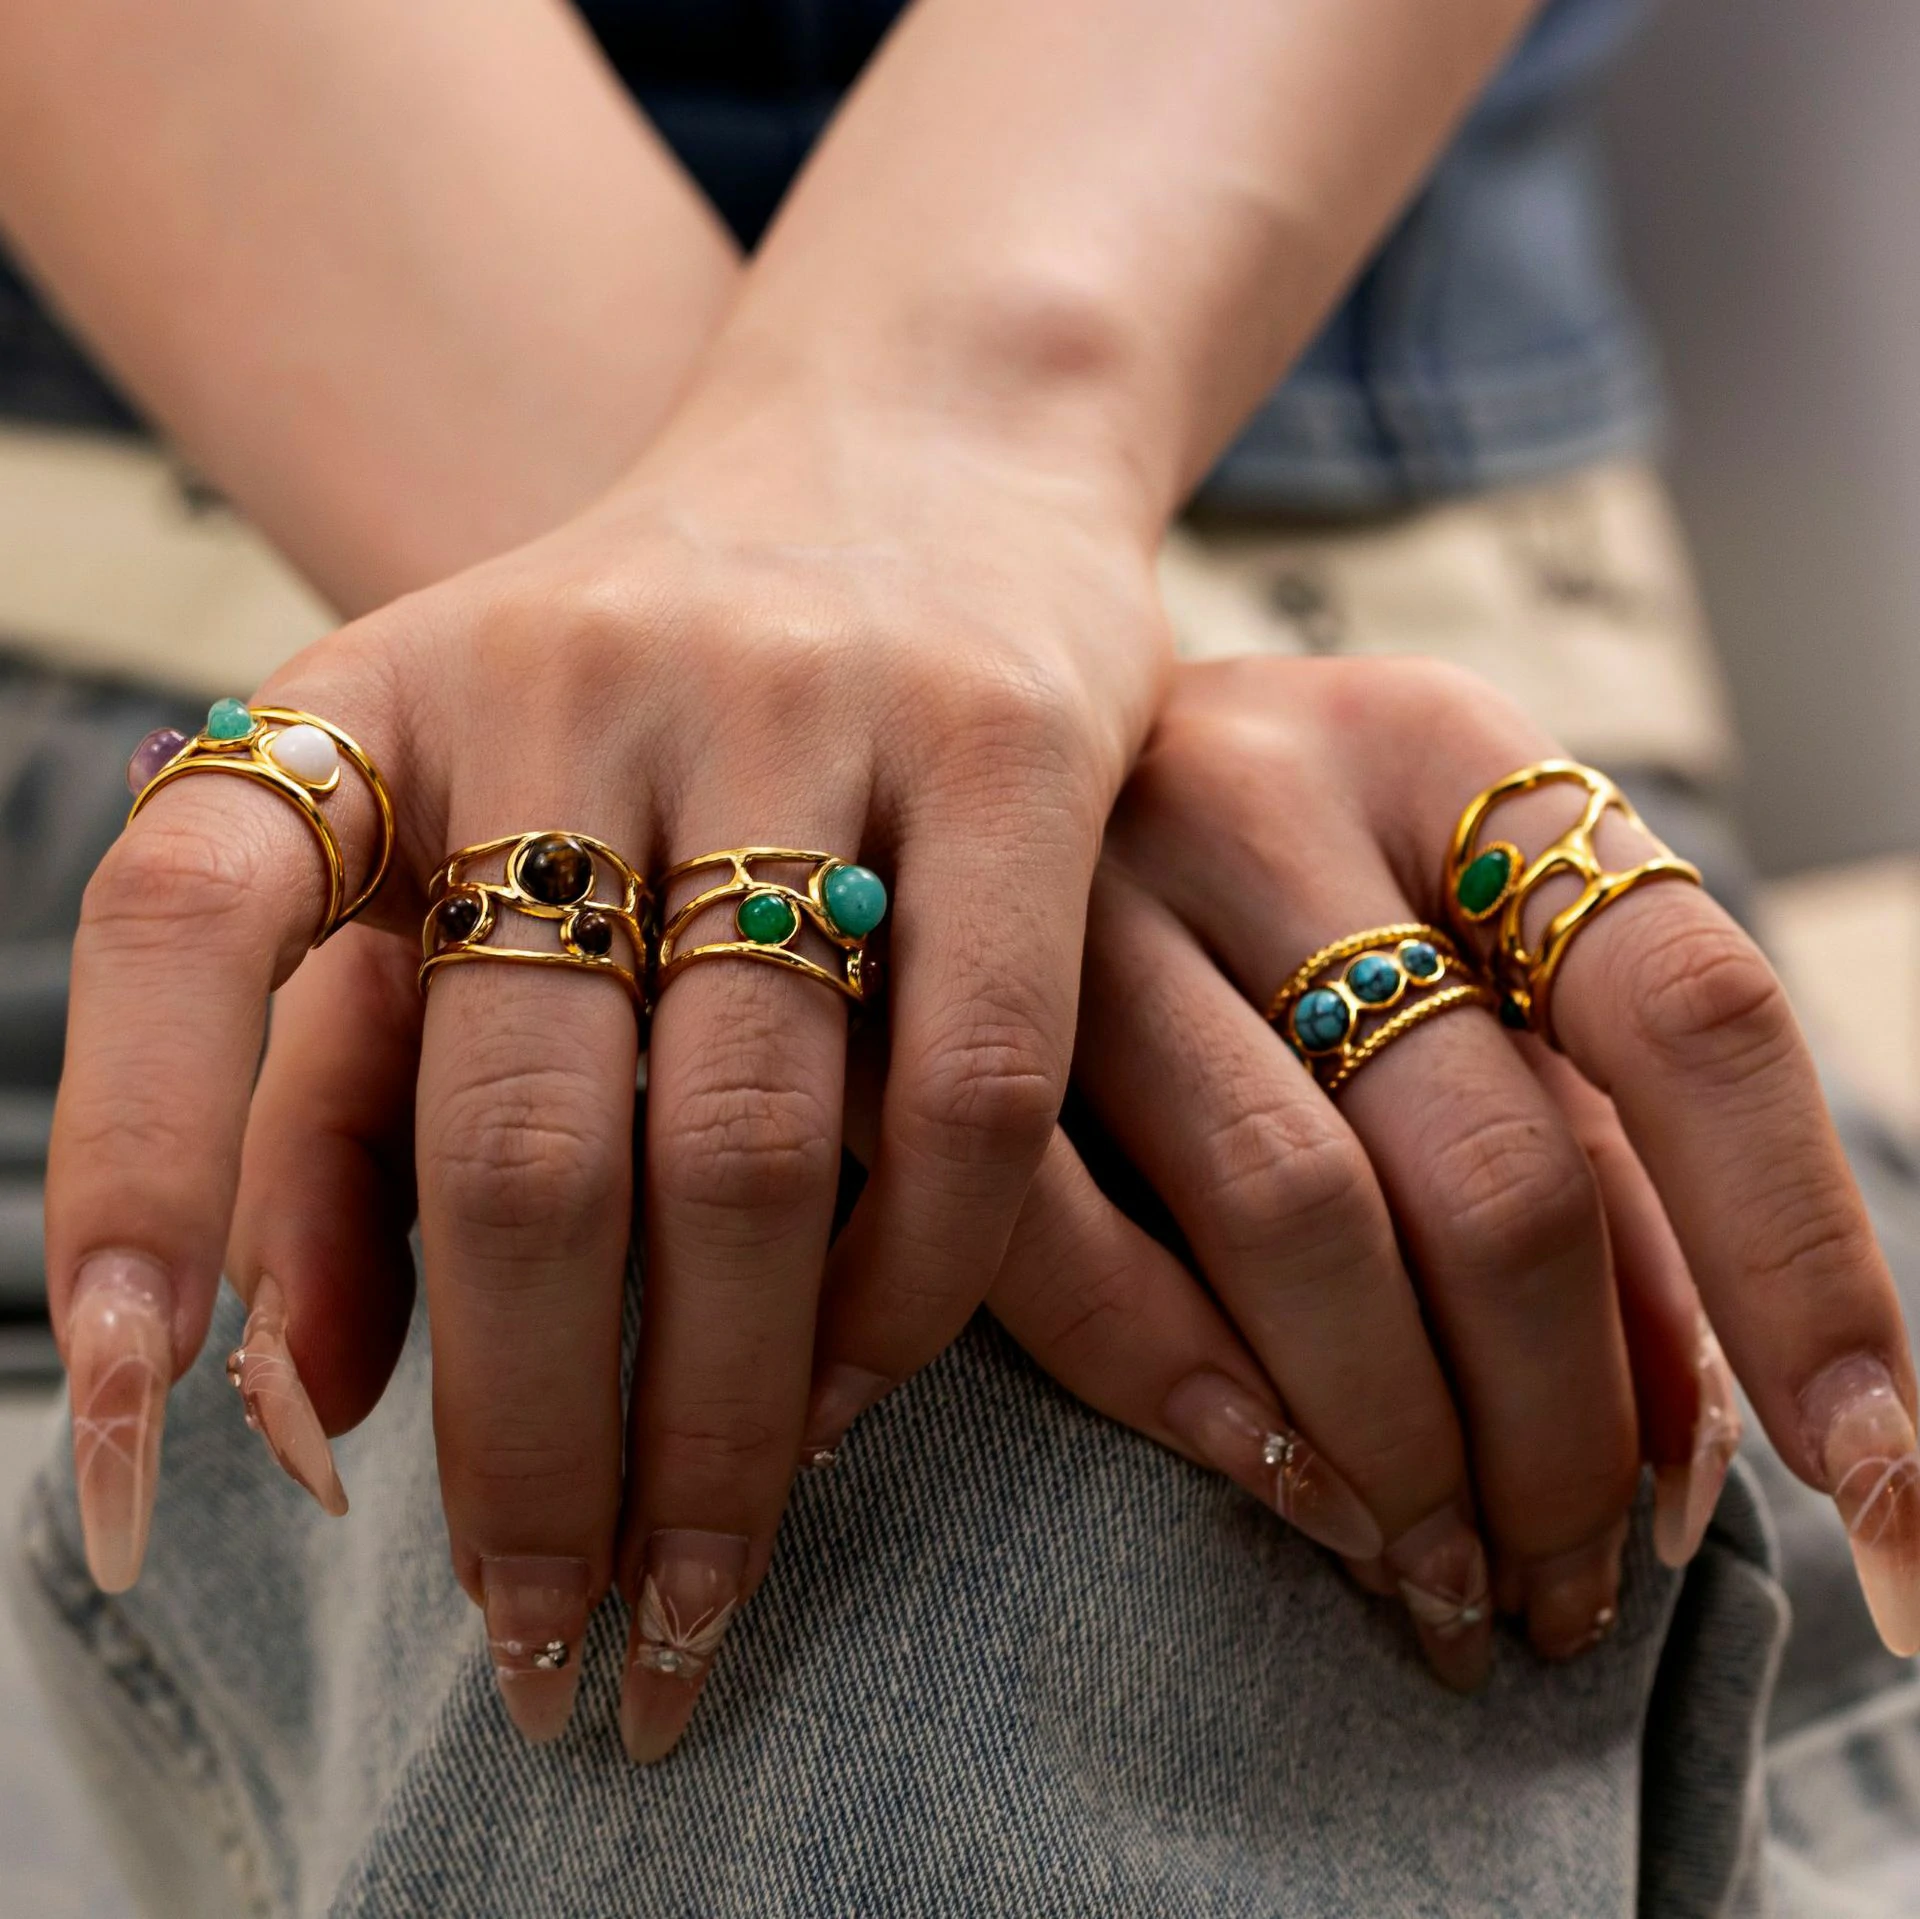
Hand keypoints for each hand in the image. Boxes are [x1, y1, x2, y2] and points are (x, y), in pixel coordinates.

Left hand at [46, 371, 1166, 1758]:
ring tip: (701, 1591)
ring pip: (749, 1142)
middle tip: (549, 1657)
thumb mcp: (461, 834)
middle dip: (530, 1448)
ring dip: (719, 1421)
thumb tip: (279, 1405)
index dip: (140, 1183)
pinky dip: (915, 1279)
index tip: (122, 1466)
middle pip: (517, 1141)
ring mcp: (805, 699)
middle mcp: (568, 678)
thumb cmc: (659, 695)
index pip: (182, 917)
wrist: (917, 451)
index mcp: (379, 698)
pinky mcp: (1014, 741)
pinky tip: (869, 1390)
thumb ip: (340, 1102)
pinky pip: (970, 1079)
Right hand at [974, 654, 1913, 1680]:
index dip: (1796, 1258)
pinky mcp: (946, 998)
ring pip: (1297, 1214)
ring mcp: (1094, 891)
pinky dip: (1187, 1392)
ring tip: (1441, 1575)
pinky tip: (1276, 1484)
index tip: (1874, 1469)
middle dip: (1559, 1428)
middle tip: (1570, 1584)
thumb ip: (1579, 1156)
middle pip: (1491, 1163)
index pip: (1686, 1007)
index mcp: (1448, 757)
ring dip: (1396, 1444)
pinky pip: (1072, 1237)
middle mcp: (1273, 794)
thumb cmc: (1256, 877)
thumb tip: (1678, 1445)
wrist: (955, 748)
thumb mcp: (1441, 947)